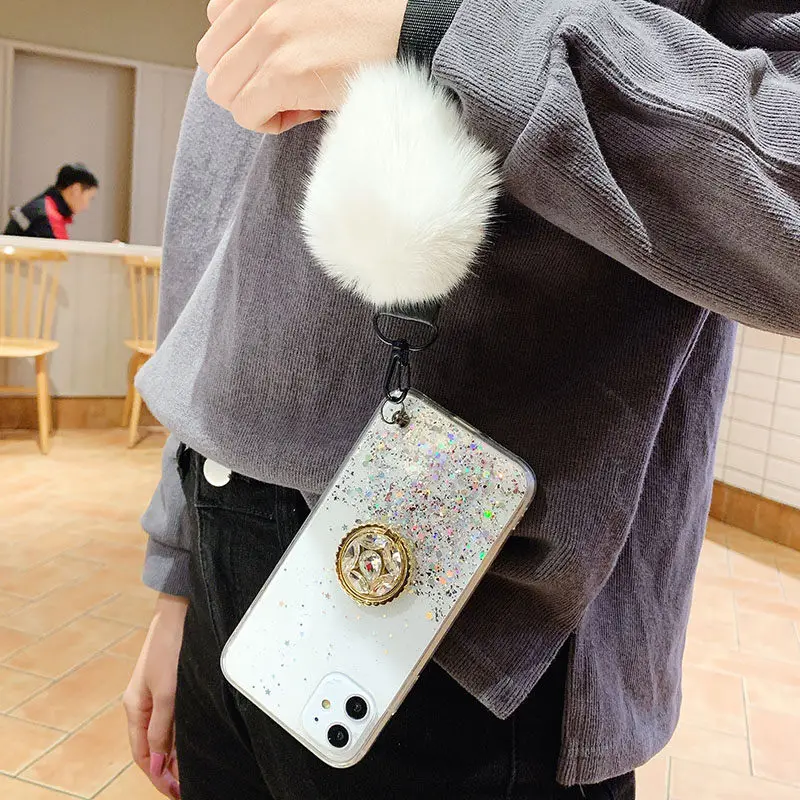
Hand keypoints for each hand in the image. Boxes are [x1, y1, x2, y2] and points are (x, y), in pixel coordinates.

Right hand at [123, 594, 187, 798]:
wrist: (180, 611)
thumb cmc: (171, 647)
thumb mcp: (167, 691)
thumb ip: (162, 728)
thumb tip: (158, 766)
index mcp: (135, 707)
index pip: (143, 754)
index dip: (158, 776)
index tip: (177, 792)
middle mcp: (144, 704)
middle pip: (153, 747)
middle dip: (168, 770)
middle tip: (187, 788)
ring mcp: (158, 693)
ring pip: (165, 734)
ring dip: (176, 754)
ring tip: (193, 772)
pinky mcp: (172, 684)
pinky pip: (174, 719)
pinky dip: (181, 735)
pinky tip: (194, 742)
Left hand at [197, 0, 407, 132]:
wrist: (409, 36)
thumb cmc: (365, 28)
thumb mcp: (306, 7)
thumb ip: (269, 22)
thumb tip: (246, 67)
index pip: (214, 27)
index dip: (244, 58)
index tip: (280, 68)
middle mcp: (258, 4)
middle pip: (212, 63)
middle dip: (244, 83)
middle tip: (284, 89)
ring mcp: (270, 37)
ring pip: (224, 92)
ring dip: (255, 103)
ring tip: (293, 99)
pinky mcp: (285, 73)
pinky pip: (246, 114)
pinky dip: (269, 122)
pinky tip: (302, 111)